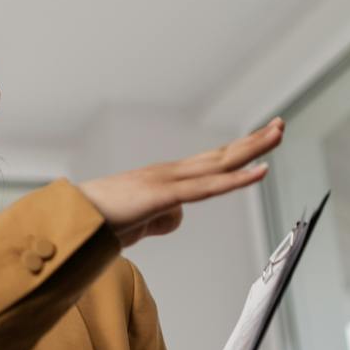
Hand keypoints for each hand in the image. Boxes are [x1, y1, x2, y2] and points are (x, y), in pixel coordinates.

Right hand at [77, 118, 282, 248]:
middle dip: (252, 141)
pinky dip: (237, 179)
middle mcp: (169, 173)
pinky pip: (209, 187)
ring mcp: (167, 180)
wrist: (70, 222)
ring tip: (279, 134)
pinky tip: (260, 171)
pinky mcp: (164, 194)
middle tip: (279, 125)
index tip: (259, 140)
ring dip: (253, 148)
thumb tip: (177, 217)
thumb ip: (160, 219)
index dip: (236, 152)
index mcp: (163, 180)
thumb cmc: (97, 223)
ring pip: (220, 163)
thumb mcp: (138, 224)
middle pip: (220, 155)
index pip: (209, 163)